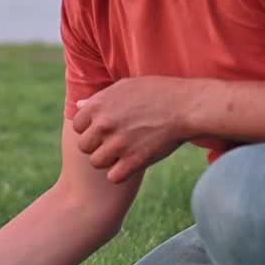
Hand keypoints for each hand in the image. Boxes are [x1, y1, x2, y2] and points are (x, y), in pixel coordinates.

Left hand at [72, 77, 195, 182]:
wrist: (187, 107)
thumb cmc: (159, 93)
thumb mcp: (126, 87)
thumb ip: (100, 98)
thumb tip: (79, 105)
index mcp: (98, 106)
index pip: (77, 126)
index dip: (90, 129)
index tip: (105, 129)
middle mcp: (104, 125)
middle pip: (84, 146)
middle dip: (98, 145)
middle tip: (116, 141)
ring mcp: (118, 144)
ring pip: (97, 162)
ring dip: (109, 160)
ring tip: (124, 152)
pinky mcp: (133, 161)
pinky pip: (113, 177)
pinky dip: (121, 174)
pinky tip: (132, 164)